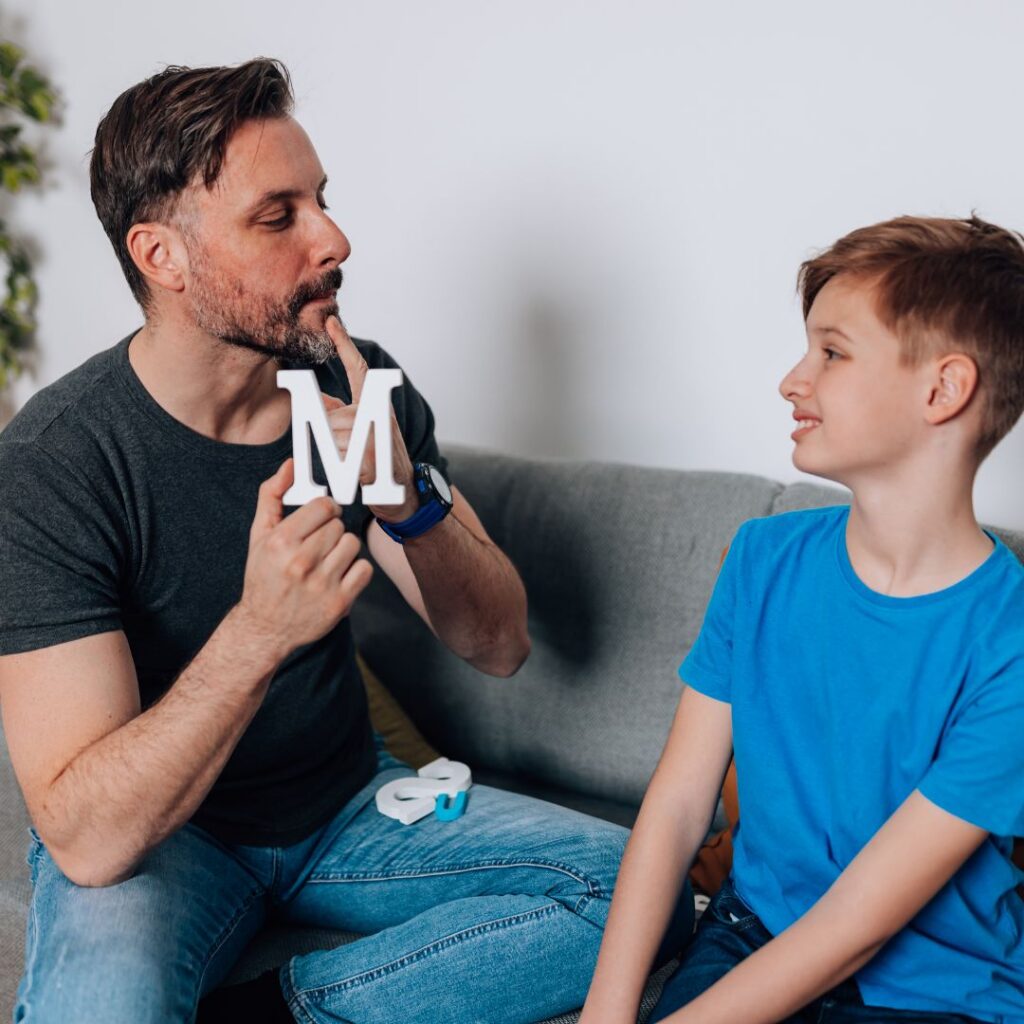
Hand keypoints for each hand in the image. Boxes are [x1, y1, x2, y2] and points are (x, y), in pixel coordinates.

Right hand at [236, 457, 373, 656]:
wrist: (264, 628)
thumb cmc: (263, 576)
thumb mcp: (259, 534)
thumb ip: (272, 495)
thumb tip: (290, 465)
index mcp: (281, 541)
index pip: (323, 506)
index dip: (325, 511)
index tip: (320, 520)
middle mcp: (300, 562)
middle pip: (339, 526)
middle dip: (330, 533)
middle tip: (318, 547)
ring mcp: (321, 583)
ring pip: (353, 545)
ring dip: (343, 551)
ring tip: (326, 562)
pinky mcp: (339, 602)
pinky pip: (364, 570)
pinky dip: (355, 572)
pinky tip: (338, 577)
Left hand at [321, 315, 418, 521]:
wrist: (407, 494)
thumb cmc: (382, 461)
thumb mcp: (364, 431)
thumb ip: (341, 412)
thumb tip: (319, 398)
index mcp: (376, 403)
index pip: (358, 369)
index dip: (344, 344)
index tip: (332, 321)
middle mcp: (378, 413)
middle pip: (329, 415)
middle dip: (330, 434)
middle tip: (353, 451)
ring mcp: (375, 434)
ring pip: (330, 436)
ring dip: (336, 454)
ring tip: (358, 463)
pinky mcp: (370, 457)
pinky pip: (336, 457)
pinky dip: (342, 469)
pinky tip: (360, 474)